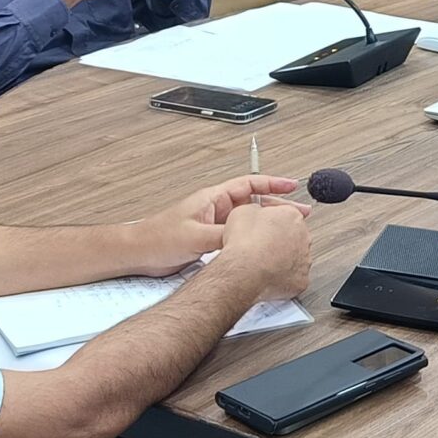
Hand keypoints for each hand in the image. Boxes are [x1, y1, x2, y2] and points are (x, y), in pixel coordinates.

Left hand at [149, 174, 309, 258]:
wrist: (138, 254)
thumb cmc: (157, 238)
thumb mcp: (195, 236)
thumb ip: (223, 235)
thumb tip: (246, 236)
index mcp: (213, 199)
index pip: (249, 184)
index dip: (273, 184)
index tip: (292, 186)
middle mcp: (215, 209)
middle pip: (254, 203)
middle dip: (277, 207)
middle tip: (299, 214)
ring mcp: (213, 225)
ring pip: (248, 221)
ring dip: (266, 224)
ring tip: (287, 231)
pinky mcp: (210, 241)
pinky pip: (238, 236)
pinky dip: (252, 239)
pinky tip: (261, 248)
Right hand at [208, 198, 311, 302]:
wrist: (245, 271)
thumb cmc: (244, 243)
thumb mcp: (243, 211)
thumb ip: (257, 209)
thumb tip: (257, 212)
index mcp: (291, 216)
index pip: (286, 213)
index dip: (271, 221)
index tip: (263, 227)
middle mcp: (303, 236)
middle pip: (293, 235)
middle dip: (279, 240)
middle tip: (261, 246)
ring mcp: (304, 259)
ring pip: (295, 257)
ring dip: (282, 259)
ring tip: (263, 263)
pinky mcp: (301, 279)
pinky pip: (293, 277)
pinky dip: (283, 278)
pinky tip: (269, 276)